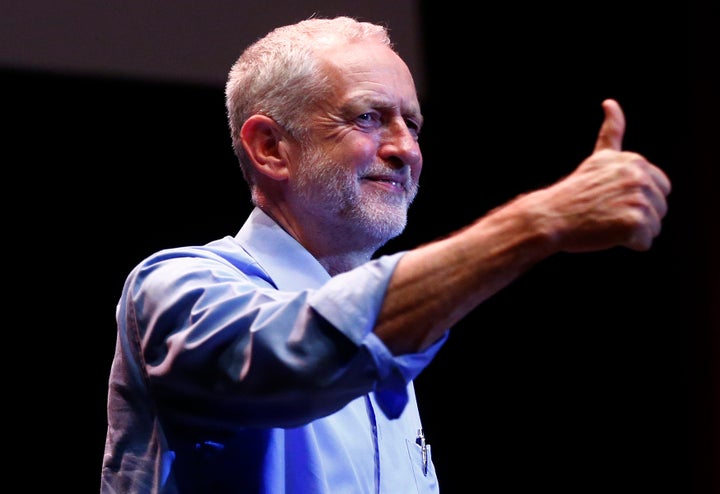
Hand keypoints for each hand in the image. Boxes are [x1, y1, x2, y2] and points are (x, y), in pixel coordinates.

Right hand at [534, 99, 671, 251]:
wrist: (549, 217)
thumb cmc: (572, 194)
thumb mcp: (598, 159)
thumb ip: (612, 132)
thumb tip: (610, 101)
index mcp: (634, 161)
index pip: (661, 188)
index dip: (637, 199)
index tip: (610, 198)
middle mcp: (639, 176)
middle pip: (660, 208)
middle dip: (637, 215)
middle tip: (606, 212)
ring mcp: (637, 199)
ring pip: (653, 227)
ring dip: (631, 232)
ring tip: (604, 222)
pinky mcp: (634, 222)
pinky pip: (644, 242)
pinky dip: (627, 244)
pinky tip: (607, 233)